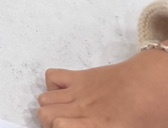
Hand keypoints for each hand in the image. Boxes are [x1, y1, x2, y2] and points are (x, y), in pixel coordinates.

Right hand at [38, 49, 167, 127]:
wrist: (156, 82)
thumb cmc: (152, 112)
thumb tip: (95, 127)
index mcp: (97, 126)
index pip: (59, 127)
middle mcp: (83, 109)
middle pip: (44, 115)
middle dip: (50, 125)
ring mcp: (79, 90)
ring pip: (43, 99)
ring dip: (50, 109)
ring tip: (64, 114)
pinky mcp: (80, 76)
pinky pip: (52, 77)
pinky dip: (53, 87)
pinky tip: (67, 95)